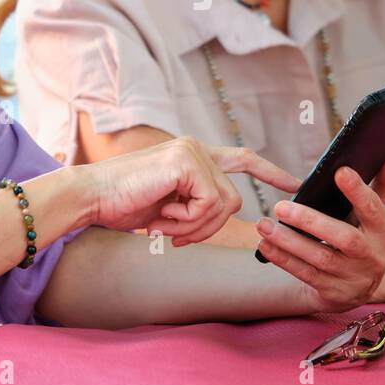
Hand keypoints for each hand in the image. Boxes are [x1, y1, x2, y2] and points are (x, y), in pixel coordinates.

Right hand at [83, 137, 299, 245]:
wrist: (91, 197)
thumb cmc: (121, 203)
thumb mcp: (167, 205)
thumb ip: (194, 203)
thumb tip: (220, 212)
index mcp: (193, 156)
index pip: (241, 157)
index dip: (268, 170)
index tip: (293, 183)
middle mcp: (196, 148)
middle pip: (233, 199)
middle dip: (208, 228)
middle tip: (176, 237)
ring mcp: (192, 152)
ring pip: (223, 205)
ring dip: (194, 227)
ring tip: (164, 226)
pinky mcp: (186, 162)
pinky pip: (208, 204)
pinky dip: (186, 221)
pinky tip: (161, 218)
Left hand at [256, 144, 384, 312]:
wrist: (356, 285)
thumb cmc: (363, 235)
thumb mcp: (374, 213)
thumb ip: (383, 180)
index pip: (375, 208)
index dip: (358, 191)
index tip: (340, 171)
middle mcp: (374, 257)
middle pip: (344, 238)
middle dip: (311, 221)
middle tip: (281, 206)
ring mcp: (354, 278)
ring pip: (320, 259)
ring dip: (289, 241)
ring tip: (264, 224)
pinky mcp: (334, 293)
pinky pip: (305, 275)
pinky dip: (283, 259)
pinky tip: (265, 245)